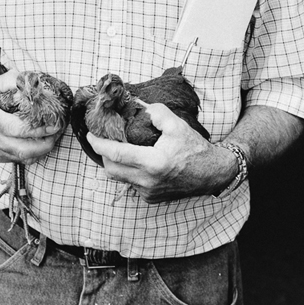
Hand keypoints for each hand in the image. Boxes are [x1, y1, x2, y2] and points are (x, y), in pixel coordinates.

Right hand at [0, 70, 64, 163]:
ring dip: (42, 150)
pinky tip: (42, 142)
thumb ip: (13, 80)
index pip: (17, 129)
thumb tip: (34, 83)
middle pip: (22, 149)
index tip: (53, 125)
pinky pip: (19, 160)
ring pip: (23, 158)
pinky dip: (34, 154)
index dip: (38, 129)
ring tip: (53, 138)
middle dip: (44, 144)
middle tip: (57, 133)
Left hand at [86, 102, 236, 202]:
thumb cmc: (195, 149)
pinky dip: (129, 172)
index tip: (91, 135)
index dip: (99, 144)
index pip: (116, 155)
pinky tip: (135, 160)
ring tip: (118, 148)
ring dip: (116, 164)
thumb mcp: (177, 125)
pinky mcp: (151, 198)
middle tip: (103, 140)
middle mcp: (148, 181)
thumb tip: (138, 106)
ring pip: (121, 178)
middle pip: (112, 169)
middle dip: (103, 155)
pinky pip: (132, 184)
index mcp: (153, 163)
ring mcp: (149, 192)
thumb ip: (156, 113)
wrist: (212, 173)